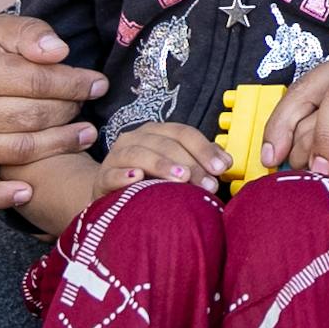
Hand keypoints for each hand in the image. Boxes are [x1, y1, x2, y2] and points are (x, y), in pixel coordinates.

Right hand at [0, 16, 108, 209]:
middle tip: (85, 104)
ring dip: (59, 144)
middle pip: (30, 117)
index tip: (98, 83)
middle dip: (68, 110)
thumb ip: (29, 33)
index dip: (73, 83)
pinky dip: (1, 197)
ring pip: (19, 150)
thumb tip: (59, 52)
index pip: (34, 81)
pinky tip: (28, 192)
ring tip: (85, 134)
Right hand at [99, 122, 227, 194]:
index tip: (222, 168)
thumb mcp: (177, 168)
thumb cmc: (150, 181)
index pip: (183, 133)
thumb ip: (200, 161)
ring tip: (180, 178)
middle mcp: (136, 138)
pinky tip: (136, 178)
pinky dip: (123, 175)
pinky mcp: (101, 177)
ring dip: (161, 165)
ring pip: (139, 154)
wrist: (111, 195)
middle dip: (190, 164)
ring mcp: (117, 156)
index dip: (204, 149)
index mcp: (157, 132)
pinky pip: (111, 174)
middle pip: (165, 144)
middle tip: (208, 185)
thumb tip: (227, 161)